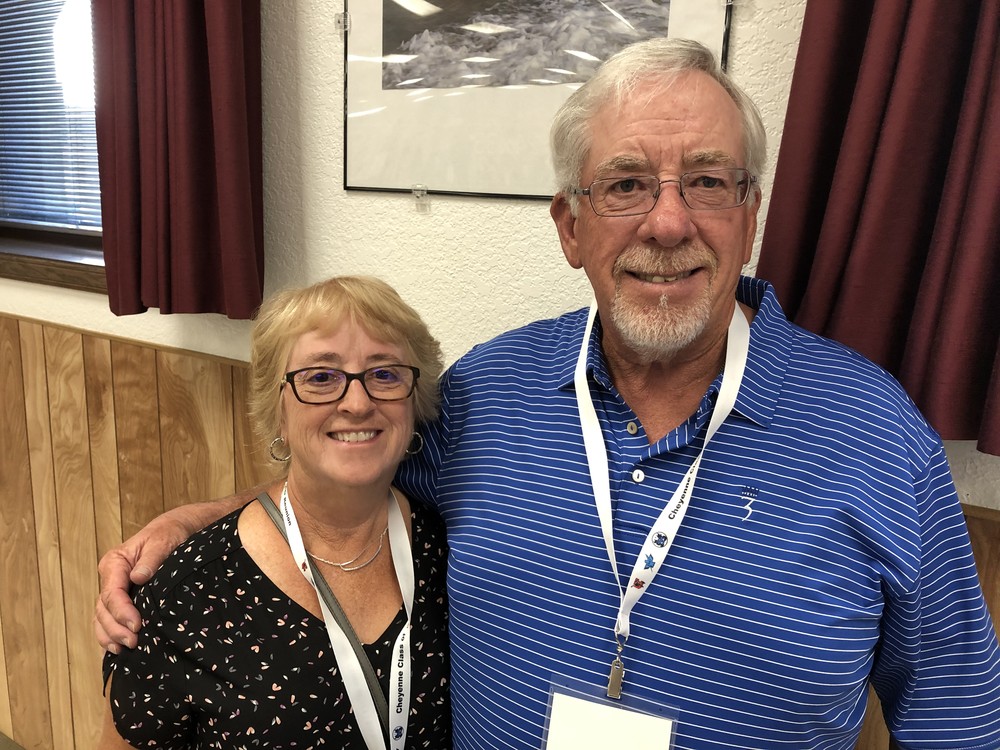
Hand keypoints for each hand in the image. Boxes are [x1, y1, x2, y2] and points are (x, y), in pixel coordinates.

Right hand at [94, 511, 193, 651]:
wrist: (176, 531)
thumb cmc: (169, 534)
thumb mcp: (164, 540)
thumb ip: (151, 558)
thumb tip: (138, 577)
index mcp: (115, 562)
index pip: (112, 592)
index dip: (122, 612)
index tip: (137, 625)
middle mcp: (110, 578)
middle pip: (103, 609)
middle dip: (115, 629)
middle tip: (133, 643)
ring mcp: (115, 590)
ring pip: (102, 618)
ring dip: (110, 636)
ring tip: (124, 650)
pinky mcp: (122, 600)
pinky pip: (109, 620)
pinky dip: (110, 635)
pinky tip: (117, 651)